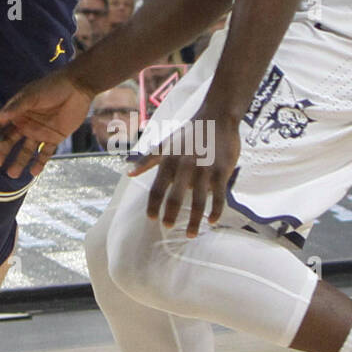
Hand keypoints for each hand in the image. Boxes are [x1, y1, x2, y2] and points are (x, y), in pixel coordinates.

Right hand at [0, 70, 94, 178]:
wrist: (78, 88)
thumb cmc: (52, 87)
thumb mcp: (32, 96)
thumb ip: (16, 107)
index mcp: (17, 112)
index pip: (0, 124)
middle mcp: (26, 123)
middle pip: (10, 141)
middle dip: (2, 152)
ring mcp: (39, 132)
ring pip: (26, 151)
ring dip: (19, 162)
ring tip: (12, 174)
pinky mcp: (54, 138)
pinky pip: (45, 153)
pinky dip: (39, 163)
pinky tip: (33, 172)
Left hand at [129, 106, 239, 237]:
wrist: (216, 118)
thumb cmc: (189, 132)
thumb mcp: (165, 144)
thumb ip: (147, 160)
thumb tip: (129, 174)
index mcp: (169, 160)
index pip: (157, 188)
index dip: (153, 205)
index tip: (151, 219)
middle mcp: (185, 166)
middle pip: (175, 198)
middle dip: (170, 215)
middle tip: (167, 227)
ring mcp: (204, 170)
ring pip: (197, 202)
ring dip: (193, 220)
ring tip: (190, 233)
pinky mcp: (221, 172)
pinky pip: (218, 197)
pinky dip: (215, 211)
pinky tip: (211, 221)